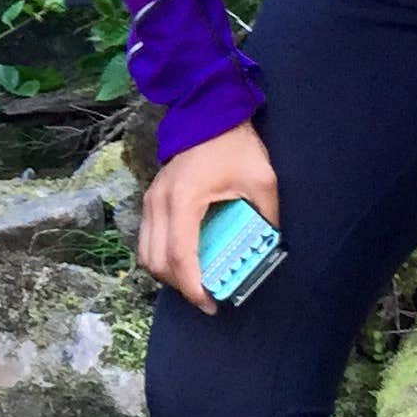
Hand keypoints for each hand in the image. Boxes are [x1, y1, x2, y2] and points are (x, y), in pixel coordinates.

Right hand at [138, 120, 278, 311]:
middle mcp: (159, 203)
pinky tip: (186, 260)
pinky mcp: (151, 198)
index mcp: (184, 200)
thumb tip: (270, 248)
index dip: (193, 287)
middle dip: (181, 287)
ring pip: (146, 254)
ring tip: (196, 282)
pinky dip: (162, 257)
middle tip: (207, 298)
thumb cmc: (234, 144)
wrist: (208, 112)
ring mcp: (150, 200)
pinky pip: (147, 239)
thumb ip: (266, 216)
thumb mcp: (261, 181)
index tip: (211, 304)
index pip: (180, 257)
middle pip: (157, 262)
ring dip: (168, 274)